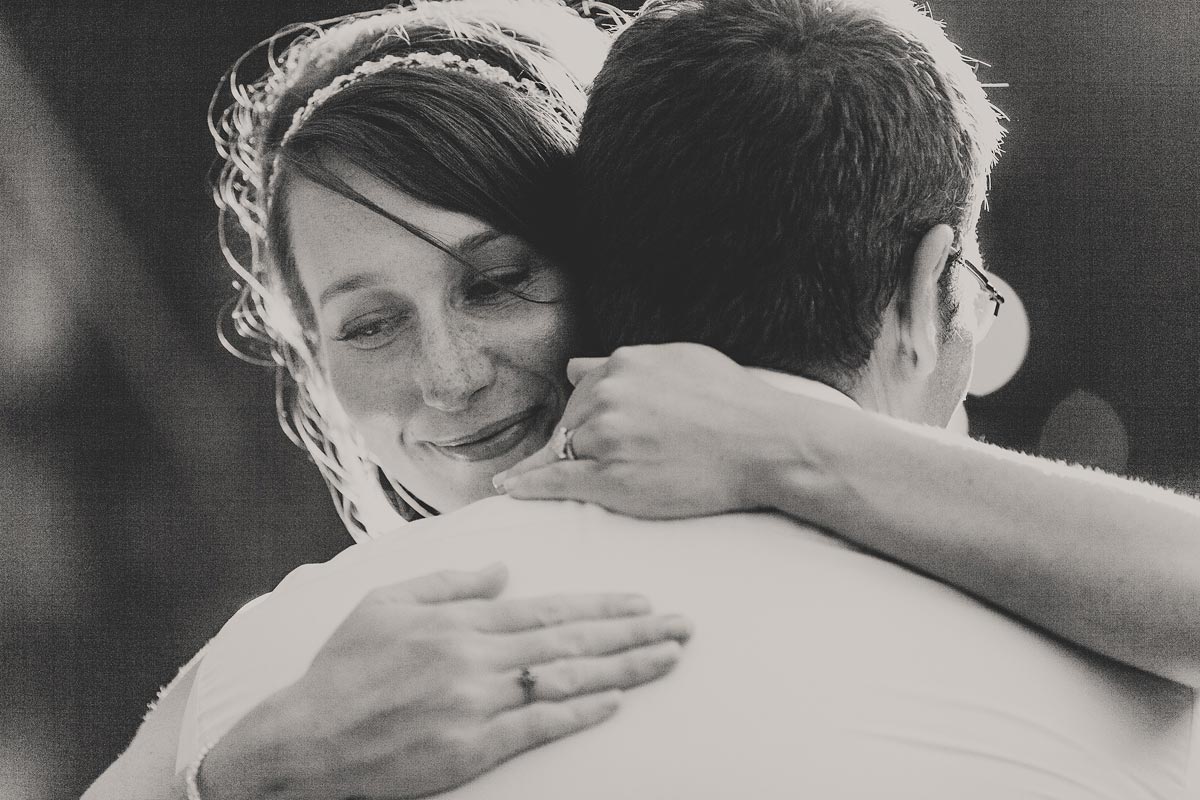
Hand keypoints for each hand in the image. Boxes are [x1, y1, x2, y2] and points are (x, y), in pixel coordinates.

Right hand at [201, 564, 690, 799]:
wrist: (301, 743)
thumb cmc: (342, 670)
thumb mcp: (384, 604)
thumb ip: (449, 583)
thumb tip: (503, 570)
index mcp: (458, 622)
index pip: (548, 609)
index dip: (601, 605)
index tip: (644, 601)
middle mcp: (474, 658)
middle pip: (570, 641)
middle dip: (633, 633)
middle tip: (683, 627)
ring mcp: (474, 705)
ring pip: (564, 680)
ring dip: (623, 669)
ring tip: (667, 660)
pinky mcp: (468, 750)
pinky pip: (535, 727)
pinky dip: (577, 713)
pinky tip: (613, 702)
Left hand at [494, 343, 809, 517]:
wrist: (767, 443)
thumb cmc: (734, 403)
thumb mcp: (681, 361)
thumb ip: (629, 363)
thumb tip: (577, 366)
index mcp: (625, 363)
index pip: (585, 390)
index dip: (591, 416)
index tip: (591, 433)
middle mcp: (609, 394)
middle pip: (572, 421)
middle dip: (583, 440)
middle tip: (617, 460)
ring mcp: (608, 436)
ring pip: (566, 450)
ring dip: (568, 463)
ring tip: (578, 477)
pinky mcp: (611, 477)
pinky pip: (556, 480)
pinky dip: (529, 485)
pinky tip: (509, 489)